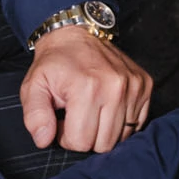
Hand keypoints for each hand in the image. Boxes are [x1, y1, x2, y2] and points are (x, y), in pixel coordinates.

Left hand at [20, 25, 154, 152]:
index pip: (80, 142)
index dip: (66, 137)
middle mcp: (116, 87)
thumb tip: (45, 140)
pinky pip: (137, 123)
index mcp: (87, 88)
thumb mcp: (33, 87)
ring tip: (92, 111)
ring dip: (104, 130)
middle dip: (86, 137)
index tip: (62, 120)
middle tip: (76, 117)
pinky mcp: (145, 84)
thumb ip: (34, 117)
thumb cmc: (54, 64)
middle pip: (104, 144)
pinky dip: (122, 122)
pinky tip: (107, 109)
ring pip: (122, 136)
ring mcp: (134, 86)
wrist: (78, 34)